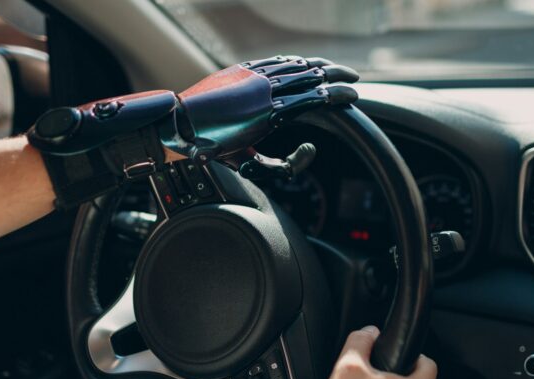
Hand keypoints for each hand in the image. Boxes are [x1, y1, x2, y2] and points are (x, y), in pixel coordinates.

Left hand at [168, 55, 358, 159]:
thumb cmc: (213, 150)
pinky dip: (292, 61)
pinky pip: (273, 62)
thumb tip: (308, 149)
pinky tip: (300, 61)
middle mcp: (265, 89)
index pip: (315, 96)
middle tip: (353, 78)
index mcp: (271, 112)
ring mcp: (253, 76)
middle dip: (335, 76)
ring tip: (332, 68)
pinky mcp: (241, 70)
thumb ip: (281, 163)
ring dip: (317, 65)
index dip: (337, 95)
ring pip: (294, 65)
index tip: (353, 95)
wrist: (179, 125)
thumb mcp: (251, 162)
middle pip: (310, 75)